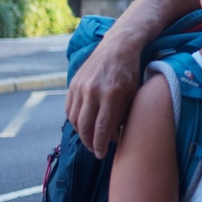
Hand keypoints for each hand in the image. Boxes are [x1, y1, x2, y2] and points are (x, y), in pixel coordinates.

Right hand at [64, 33, 141, 158]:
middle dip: (90, 143)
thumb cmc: (130, 72)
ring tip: (90, 140)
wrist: (117, 47)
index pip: (102, 127)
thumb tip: (113, 137)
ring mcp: (80, 87)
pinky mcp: (73, 84)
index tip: (102, 154)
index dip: (101, 144)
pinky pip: (69, 109)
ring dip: (81, 133)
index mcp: (112, 94)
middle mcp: (93, 91)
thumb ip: (122, 115)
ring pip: (74, 119)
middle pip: (85, 126)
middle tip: (96, 151)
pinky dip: (74, 121)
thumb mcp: (132, 93)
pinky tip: (83, 126)